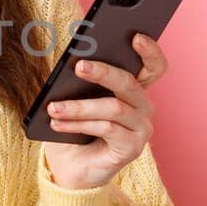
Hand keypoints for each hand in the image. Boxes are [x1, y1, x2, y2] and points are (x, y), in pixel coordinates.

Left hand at [41, 32, 167, 189]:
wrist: (69, 169)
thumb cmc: (72, 130)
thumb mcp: (74, 100)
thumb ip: (81, 81)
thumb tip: (76, 60)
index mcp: (133, 90)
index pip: (153, 67)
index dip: (150, 51)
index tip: (135, 36)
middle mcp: (143, 107)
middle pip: (129, 83)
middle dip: (103, 72)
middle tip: (79, 66)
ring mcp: (141, 129)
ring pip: (114, 107)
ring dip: (79, 106)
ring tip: (53, 107)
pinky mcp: (132, 148)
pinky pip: (107, 128)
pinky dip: (80, 124)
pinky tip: (58, 123)